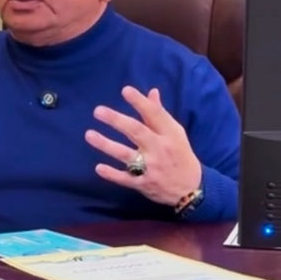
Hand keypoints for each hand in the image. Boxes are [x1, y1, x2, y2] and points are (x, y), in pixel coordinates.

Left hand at [85, 86, 201, 205]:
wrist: (191, 189)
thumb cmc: (180, 155)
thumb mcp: (175, 133)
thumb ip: (159, 114)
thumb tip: (151, 92)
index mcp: (169, 134)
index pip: (154, 114)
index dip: (140, 102)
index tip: (125, 90)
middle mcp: (159, 149)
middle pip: (136, 132)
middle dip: (117, 120)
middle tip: (98, 111)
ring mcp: (151, 168)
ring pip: (126, 154)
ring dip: (106, 144)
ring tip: (89, 134)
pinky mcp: (143, 184)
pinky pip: (125, 179)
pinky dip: (112, 174)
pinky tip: (98, 168)